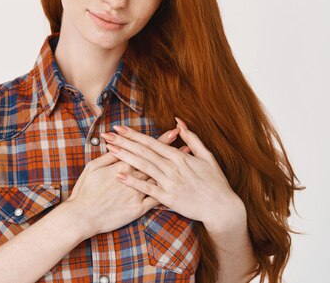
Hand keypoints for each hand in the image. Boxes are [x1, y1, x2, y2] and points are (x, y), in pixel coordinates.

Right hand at [65, 127, 181, 237]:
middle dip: (170, 149)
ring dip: (173, 168)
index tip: (173, 132)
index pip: (144, 150)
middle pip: (155, 161)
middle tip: (185, 141)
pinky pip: (155, 200)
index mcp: (120, 166)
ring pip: (158, 179)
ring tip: (187, 160)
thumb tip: (116, 142)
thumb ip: (108, 156)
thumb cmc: (85, 191)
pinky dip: (167, 191)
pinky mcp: (137, 209)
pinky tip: (178, 185)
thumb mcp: (93, 168)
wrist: (82, 216)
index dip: (159, 140)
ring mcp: (136, 194)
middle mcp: (131, 178)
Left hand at [102, 117, 242, 228]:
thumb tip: (179, 121)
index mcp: (180, 157)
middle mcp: (173, 167)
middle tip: (107, 134)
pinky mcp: (168, 198)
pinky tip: (119, 175)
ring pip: (143, 166)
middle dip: (123, 142)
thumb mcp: (207, 156)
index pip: (152, 142)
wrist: (223, 208)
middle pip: (143, 151)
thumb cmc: (215, 182)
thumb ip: (192, 138)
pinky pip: (147, 188)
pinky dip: (133, 181)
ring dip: (125, 156)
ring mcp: (170, 182)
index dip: (134, 135)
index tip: (119, 128)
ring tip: (109, 148)